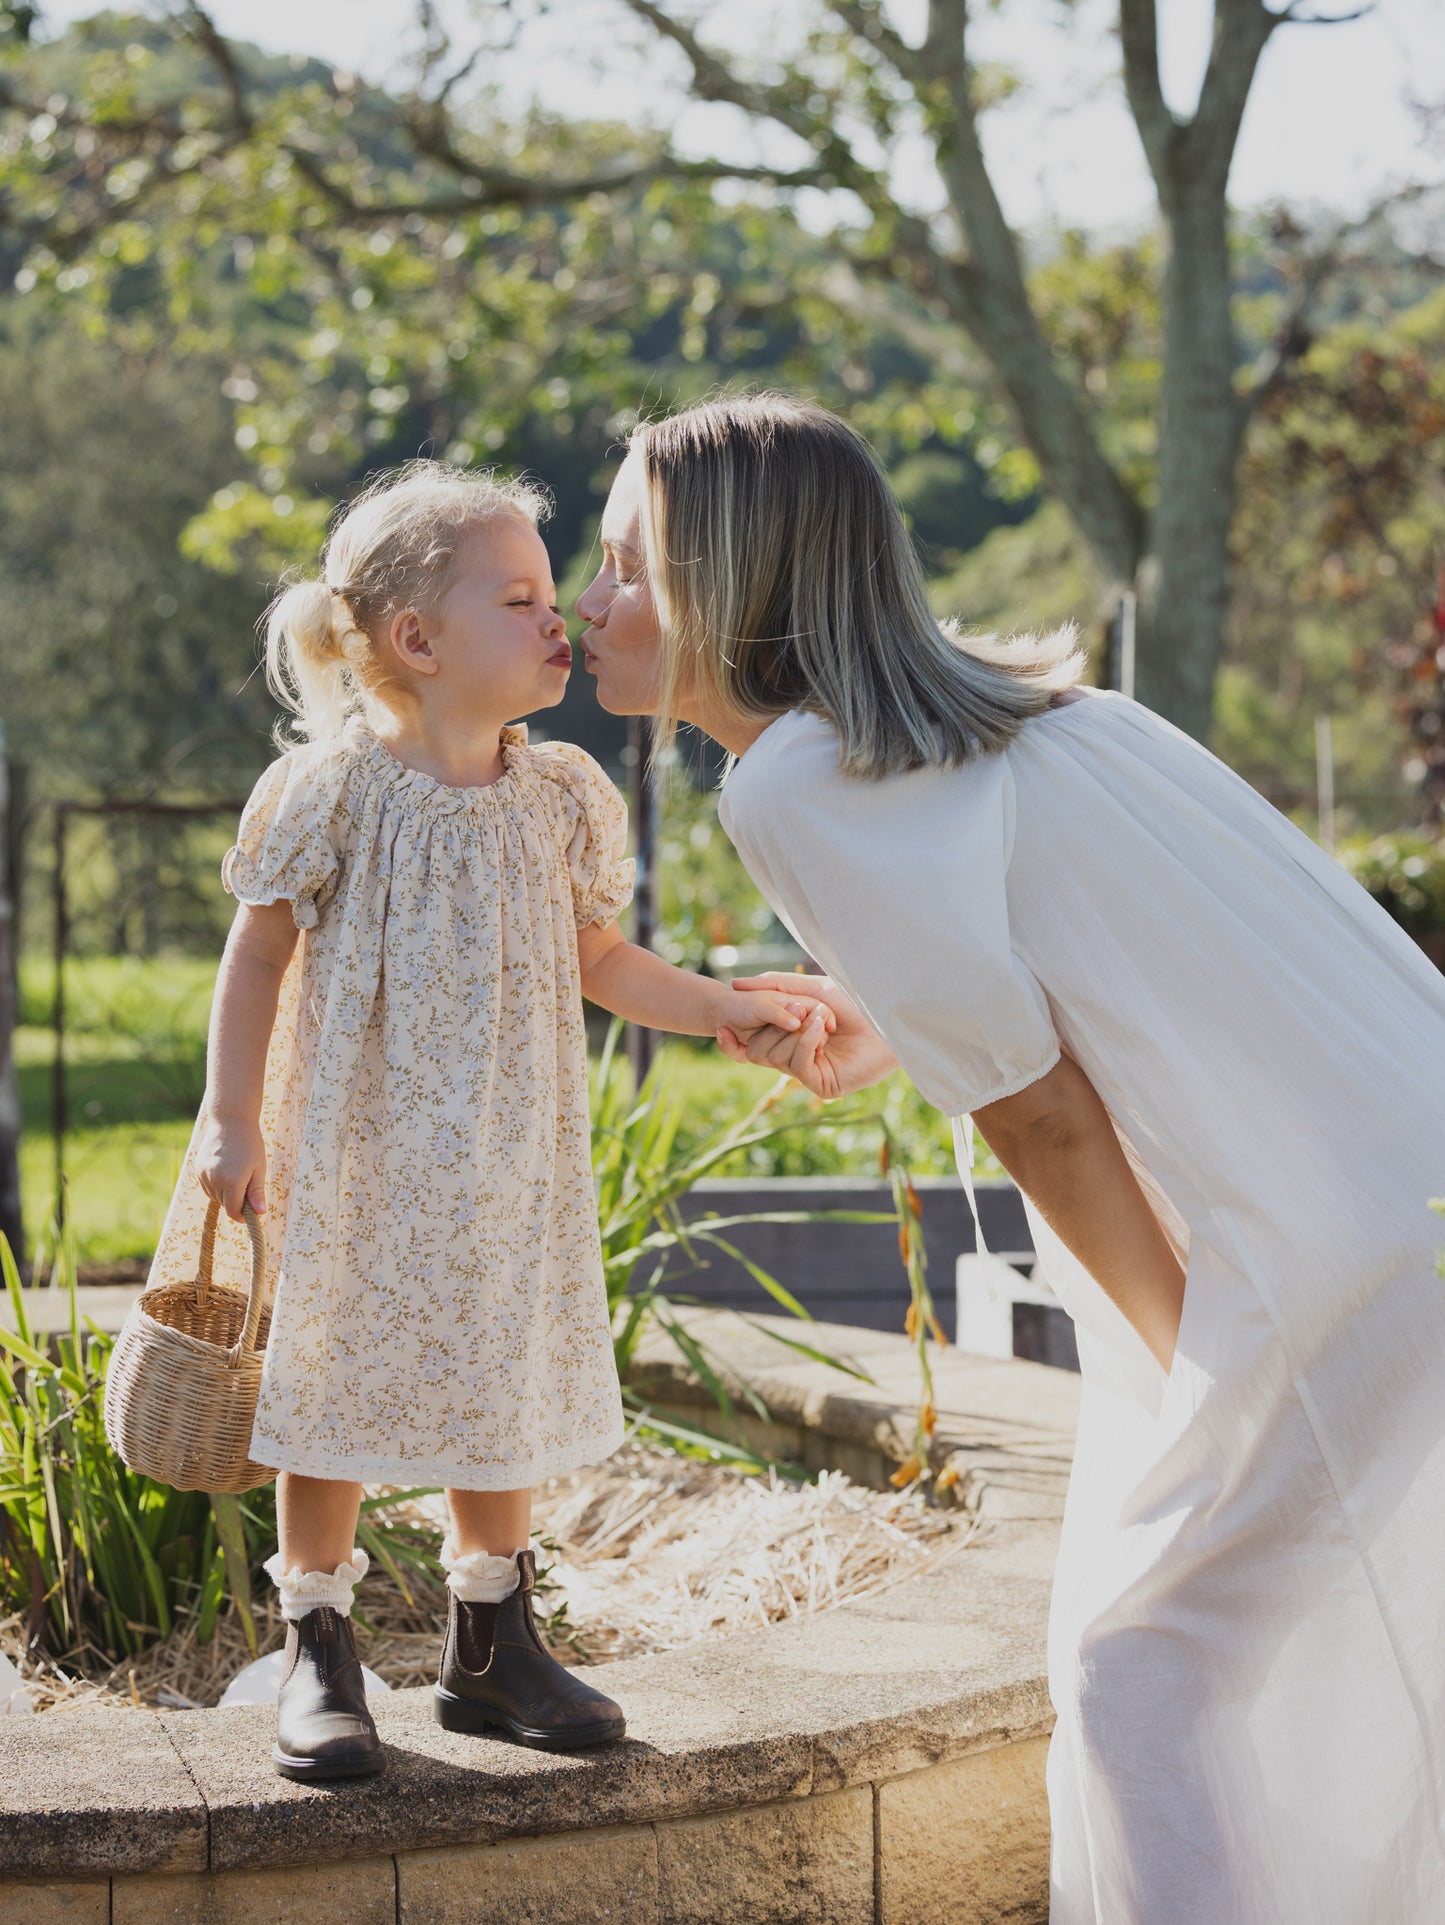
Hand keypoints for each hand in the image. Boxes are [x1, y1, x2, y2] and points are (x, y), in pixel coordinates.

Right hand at [196, 1113, 267, 1219]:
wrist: (230, 1121)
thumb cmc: (250, 1144)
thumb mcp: (259, 1168)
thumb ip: (257, 1192)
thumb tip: (260, 1213)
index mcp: (232, 1181)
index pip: (233, 1212)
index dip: (243, 1216)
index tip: (251, 1212)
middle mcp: (215, 1180)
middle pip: (225, 1205)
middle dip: (237, 1202)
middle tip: (248, 1185)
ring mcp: (204, 1174)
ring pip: (215, 1197)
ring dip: (226, 1194)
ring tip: (237, 1173)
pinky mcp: (198, 1169)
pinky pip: (207, 1187)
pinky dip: (216, 1186)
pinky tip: (226, 1170)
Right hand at [717, 972, 897, 1099]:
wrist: (888, 1016)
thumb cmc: (856, 1000)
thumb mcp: (810, 987)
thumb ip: (773, 986)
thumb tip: (734, 984)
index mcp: (790, 1038)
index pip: (750, 1043)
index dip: (733, 1039)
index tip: (722, 1025)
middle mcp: (796, 1057)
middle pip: (756, 1049)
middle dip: (775, 1023)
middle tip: (803, 1008)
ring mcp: (809, 1073)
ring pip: (773, 1057)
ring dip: (797, 1030)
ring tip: (825, 1016)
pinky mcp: (823, 1085)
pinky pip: (796, 1065)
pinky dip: (806, 1041)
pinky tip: (824, 1030)